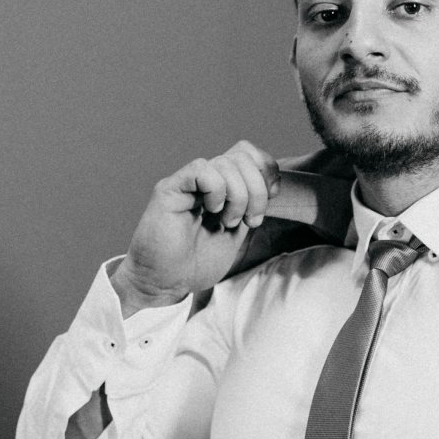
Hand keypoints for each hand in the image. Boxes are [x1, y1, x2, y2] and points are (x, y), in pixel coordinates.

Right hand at [112, 140, 280, 315]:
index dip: (267, 171)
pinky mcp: (170, 189)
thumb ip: (252, 208)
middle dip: (257, 190)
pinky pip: (202, 169)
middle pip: (242, 156)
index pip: (250, 155)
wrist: (167, 282)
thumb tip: (272, 185)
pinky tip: (211, 211)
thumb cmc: (197, 263)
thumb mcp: (239, 234)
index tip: (271, 198)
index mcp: (223, 188)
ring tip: (226, 223)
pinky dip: (216, 190)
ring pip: (225, 163)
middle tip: (249, 221)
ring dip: (238, 197)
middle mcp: (206, 181)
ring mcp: (188, 183)